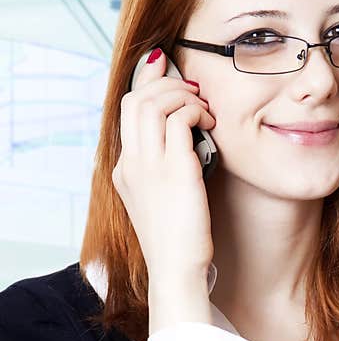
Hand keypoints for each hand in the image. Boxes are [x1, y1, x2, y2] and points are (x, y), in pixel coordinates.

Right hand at [111, 48, 216, 287]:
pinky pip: (181, 120)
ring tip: (204, 107)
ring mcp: (149, 165)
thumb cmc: (177, 236)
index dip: (146, 82)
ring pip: (153, 102)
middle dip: (166, 82)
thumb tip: (186, 136)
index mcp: (124, 168)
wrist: (176, 268)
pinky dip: (197, 112)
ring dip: (183, 95)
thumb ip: (164, 166)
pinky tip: (211, 123)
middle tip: (192, 89)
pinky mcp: (175, 170)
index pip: (126, 108)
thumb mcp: (162, 196)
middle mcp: (131, 162)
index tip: (167, 71)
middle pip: (134, 98)